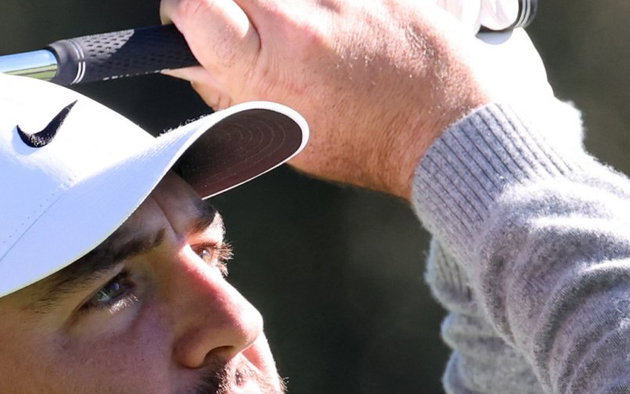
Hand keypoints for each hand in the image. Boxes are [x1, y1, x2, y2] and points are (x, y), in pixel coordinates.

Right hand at [160, 0, 552, 195]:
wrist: (447, 128)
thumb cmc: (371, 142)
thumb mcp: (283, 135)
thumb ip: (227, 93)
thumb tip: (190, 63)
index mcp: (267, 68)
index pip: (191, 6)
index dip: (182, 11)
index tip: (188, 19)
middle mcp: (300, 20)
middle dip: (227, 2)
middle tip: (246, 25)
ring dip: (284, 8)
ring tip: (304, 32)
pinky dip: (327, 6)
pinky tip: (342, 27)